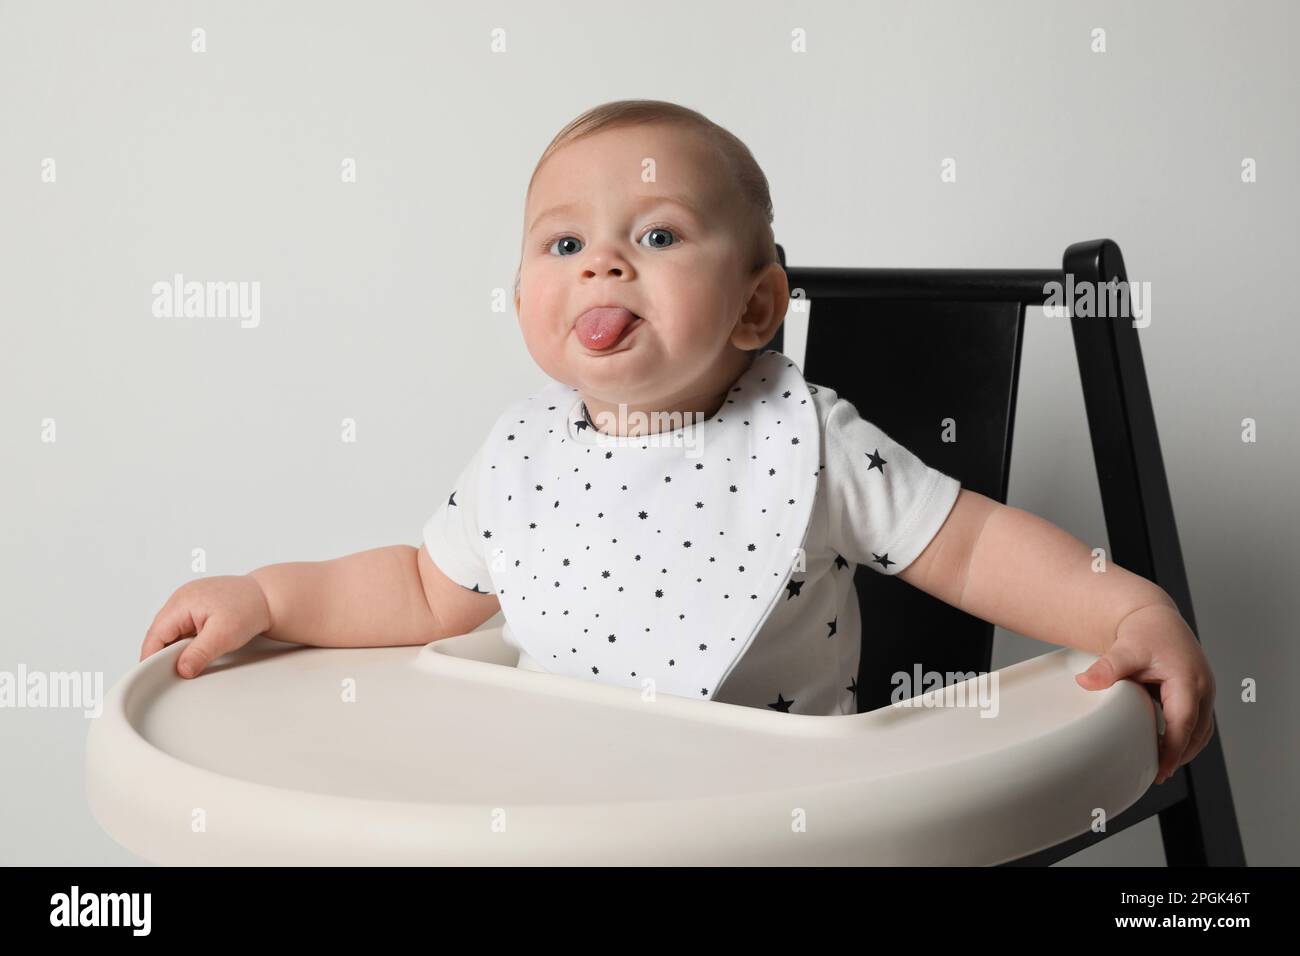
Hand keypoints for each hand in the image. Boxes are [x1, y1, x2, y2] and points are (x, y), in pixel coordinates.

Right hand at [140, 575, 272, 677]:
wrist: (270, 597)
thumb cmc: (250, 609)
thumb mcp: (224, 636)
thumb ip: (199, 653)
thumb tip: (180, 670)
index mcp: (182, 602)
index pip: (155, 634)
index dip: (151, 657)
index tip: (150, 677)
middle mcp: (181, 598)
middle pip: (160, 632)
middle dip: (162, 654)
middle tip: (169, 675)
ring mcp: (188, 600)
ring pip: (171, 630)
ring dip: (175, 646)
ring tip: (186, 662)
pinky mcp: (196, 605)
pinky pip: (182, 626)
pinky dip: (185, 639)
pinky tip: (195, 649)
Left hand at [1074, 602, 1215, 784]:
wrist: (1154, 618)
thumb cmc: (1144, 632)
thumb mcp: (1124, 650)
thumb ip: (1107, 668)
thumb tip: (1085, 682)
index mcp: (1187, 680)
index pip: (1184, 723)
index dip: (1173, 749)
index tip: (1161, 770)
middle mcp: (1202, 688)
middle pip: (1197, 733)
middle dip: (1179, 755)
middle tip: (1156, 774)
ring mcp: (1204, 692)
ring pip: (1201, 731)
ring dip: (1184, 749)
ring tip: (1160, 767)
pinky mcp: (1199, 694)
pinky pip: (1197, 723)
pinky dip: (1185, 738)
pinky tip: (1165, 747)